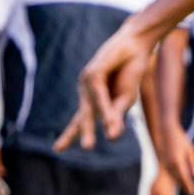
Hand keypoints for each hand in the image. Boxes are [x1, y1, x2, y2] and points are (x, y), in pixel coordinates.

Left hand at [55, 26, 152, 151]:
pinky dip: (106, 108)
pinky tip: (111, 120)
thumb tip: (111, 136)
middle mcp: (87, 92)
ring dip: (102, 121)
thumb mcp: (126, 99)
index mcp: (94, 100)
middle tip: (86, 148)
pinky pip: (99, 94)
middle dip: (83, 132)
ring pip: (94, 106)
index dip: (69, 134)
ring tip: (98, 140)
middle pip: (83, 116)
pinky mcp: (94, 72)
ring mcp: (88, 81)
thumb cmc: (131, 72)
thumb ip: (116, 116)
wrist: (136, 45)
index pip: (80, 120)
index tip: (57, 149)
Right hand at [161, 127, 193, 194]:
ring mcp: (164, 164)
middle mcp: (169, 164)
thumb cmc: (181, 140)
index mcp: (177, 161)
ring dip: (180, 184)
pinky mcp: (162, 163)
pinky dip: (174, 179)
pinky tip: (179, 182)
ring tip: (187, 190)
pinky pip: (169, 174)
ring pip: (173, 177)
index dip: (189, 186)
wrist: (165, 131)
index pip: (184, 177)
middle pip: (178, 179)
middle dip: (185, 187)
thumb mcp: (190, 149)